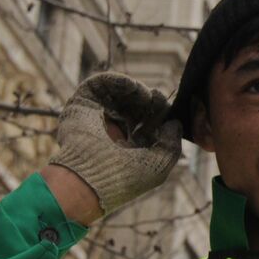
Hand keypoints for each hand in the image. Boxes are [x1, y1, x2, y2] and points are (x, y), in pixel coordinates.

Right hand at [47, 72, 181, 217]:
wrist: (88, 178)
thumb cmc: (125, 177)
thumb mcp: (159, 165)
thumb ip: (172, 144)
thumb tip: (176, 122)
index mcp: (129, 149)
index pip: (148, 124)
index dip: (160, 114)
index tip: (169, 109)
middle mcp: (113, 132)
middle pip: (135, 106)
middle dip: (150, 101)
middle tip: (157, 98)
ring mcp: (97, 117)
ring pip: (120, 94)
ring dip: (136, 90)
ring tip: (145, 95)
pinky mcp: (82, 104)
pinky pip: (100, 84)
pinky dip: (118, 80)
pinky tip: (132, 87)